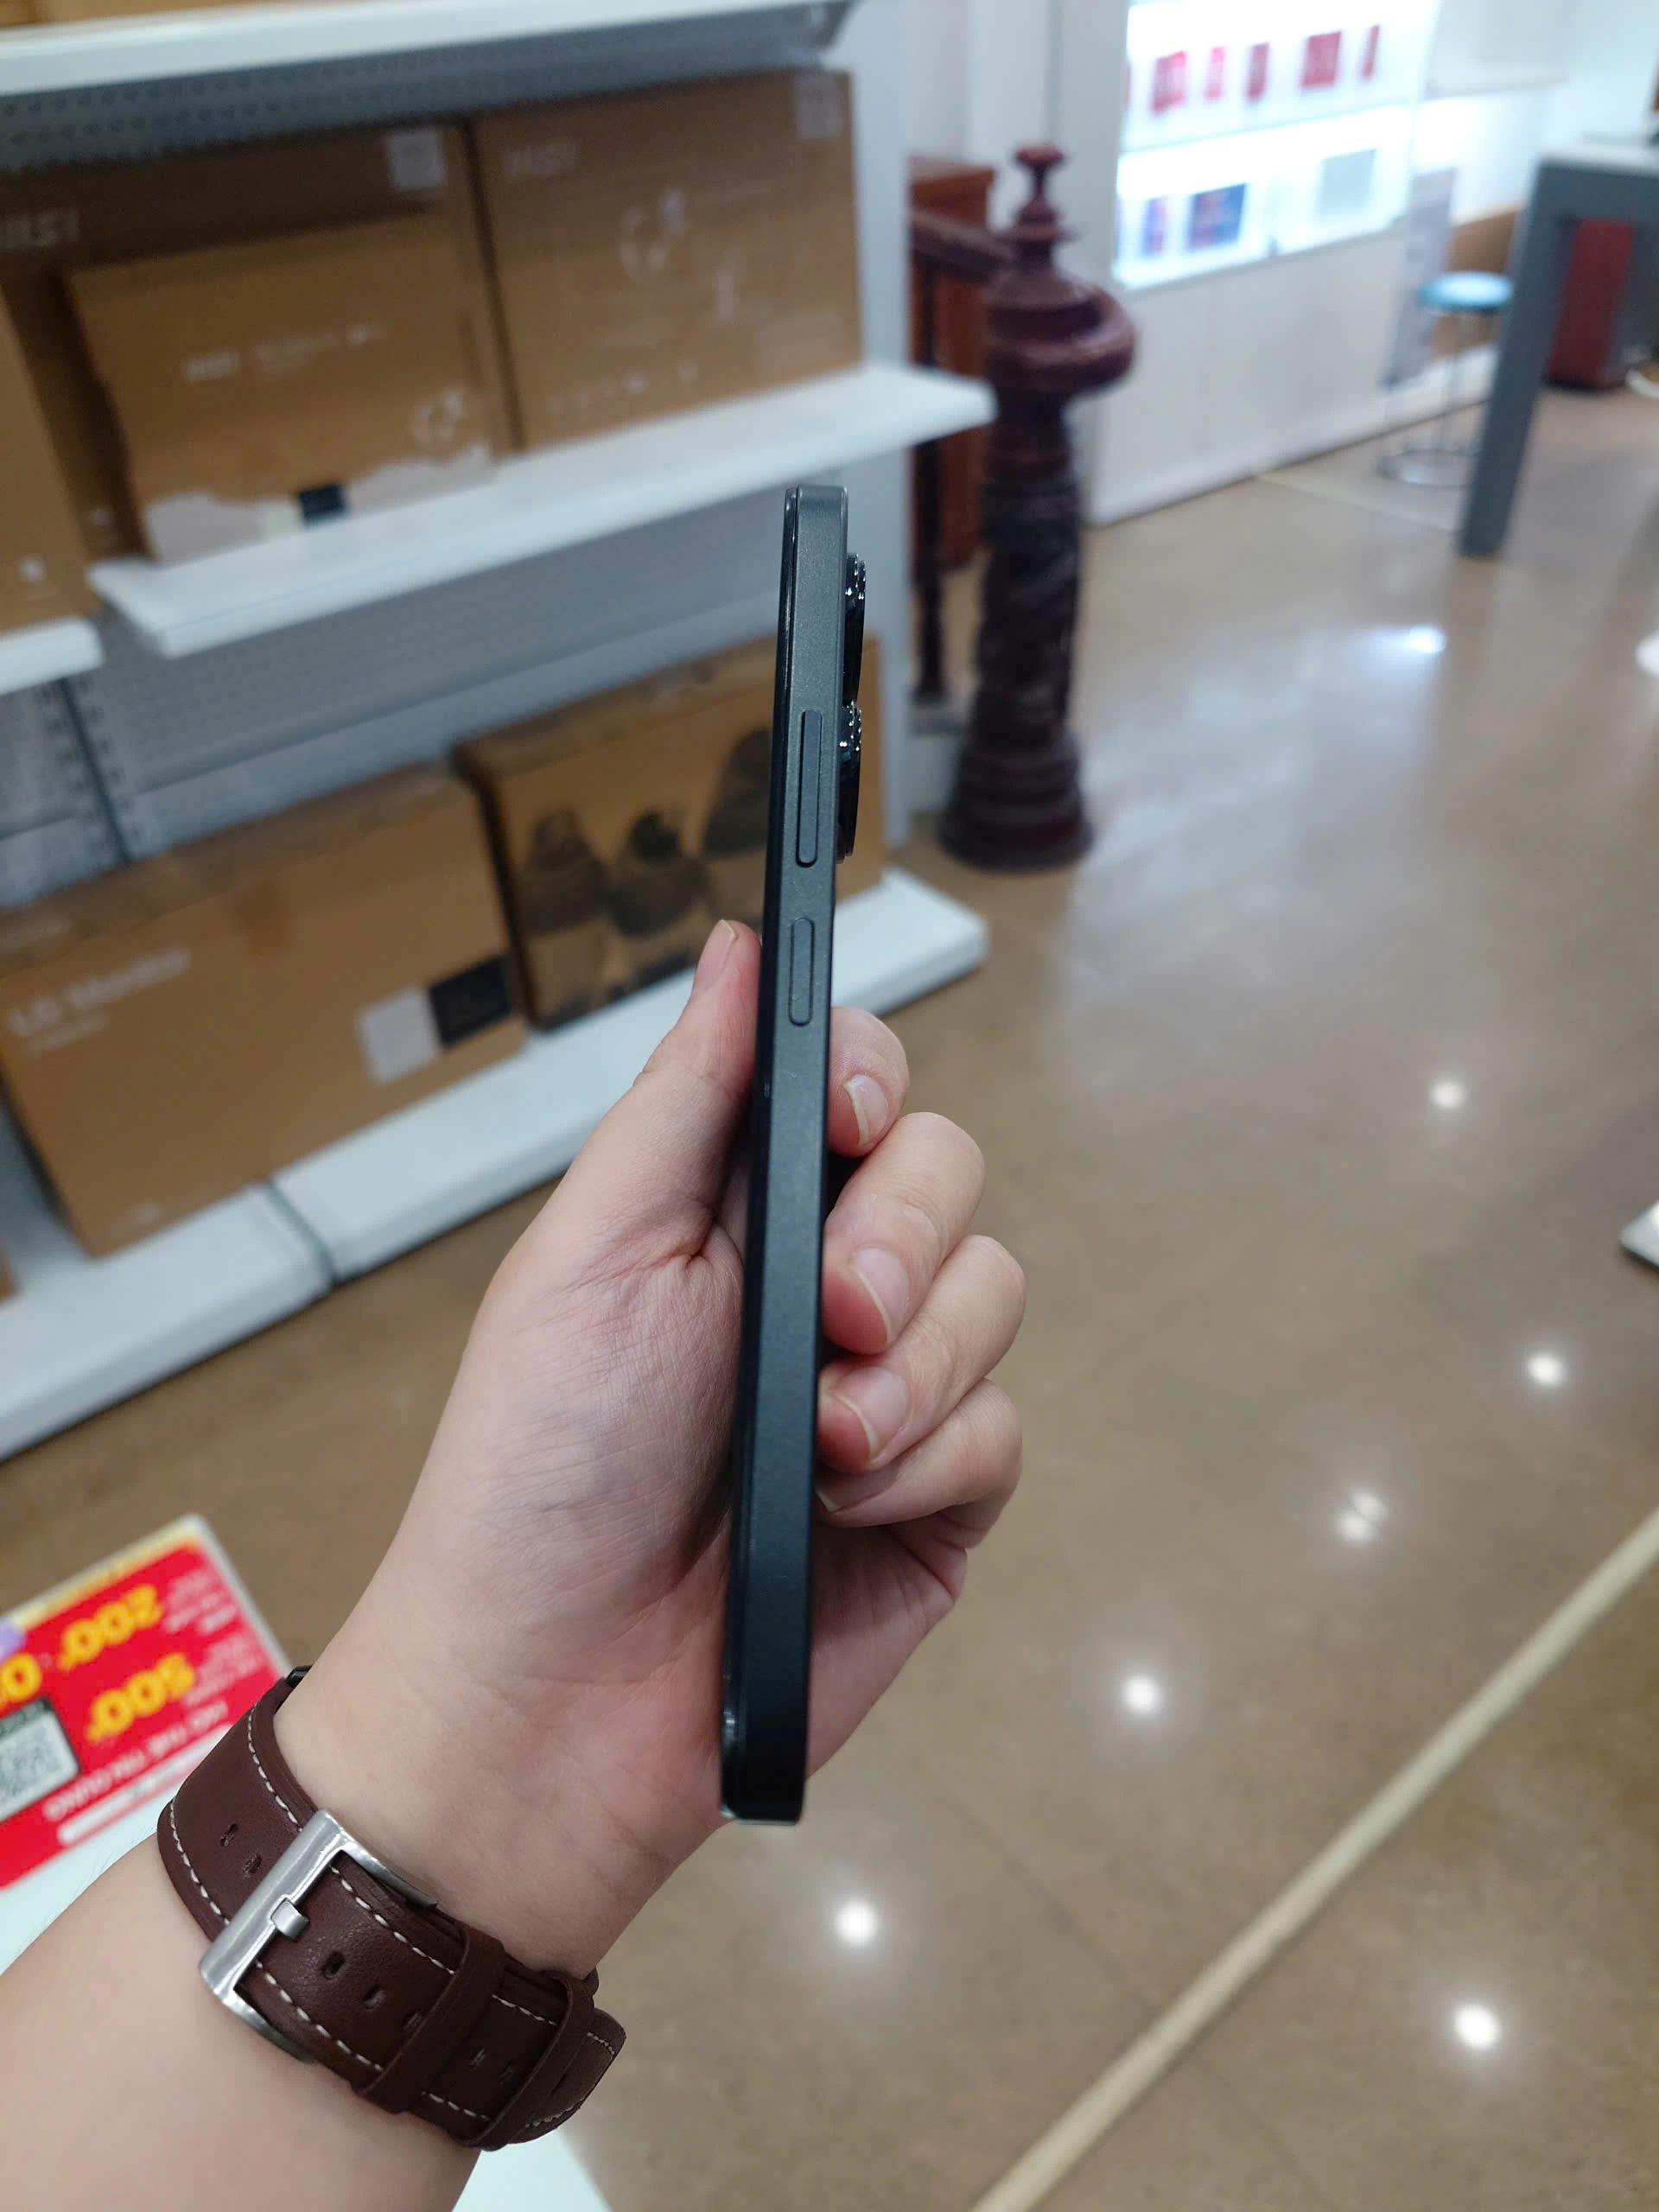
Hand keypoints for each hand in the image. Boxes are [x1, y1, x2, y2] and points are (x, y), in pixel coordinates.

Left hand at [280, 922, 1024, 1970]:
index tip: (847, 1122)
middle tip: (830, 1317)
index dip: (872, 1085)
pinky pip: (1000, 1432)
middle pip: (949, 1174)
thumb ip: (685, 1102)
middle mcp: (819, 1288)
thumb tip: (740, 948)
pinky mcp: (934, 1504)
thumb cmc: (536, 1474)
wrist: (553, 1702)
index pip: (856, 1089)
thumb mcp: (592, 1257)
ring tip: (820, 1446)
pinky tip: (843, 1516)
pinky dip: (926, 1469)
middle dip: (901, 1240)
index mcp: (730, 1214)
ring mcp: (886, 1395)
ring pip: (994, 1297)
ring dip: (913, 1369)